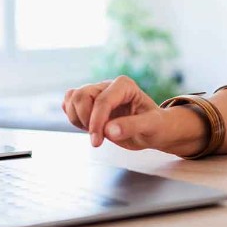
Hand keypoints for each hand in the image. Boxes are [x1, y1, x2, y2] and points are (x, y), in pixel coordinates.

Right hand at [62, 75, 194, 152]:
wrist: (153, 130)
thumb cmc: (156, 126)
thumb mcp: (151, 127)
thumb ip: (131, 126)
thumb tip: (109, 131)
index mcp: (124, 85)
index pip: (102, 100)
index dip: (96, 121)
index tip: (97, 141)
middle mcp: (108, 86)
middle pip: (80, 96)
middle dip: (85, 120)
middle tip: (98, 138)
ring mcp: (97, 93)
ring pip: (72, 98)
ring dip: (78, 118)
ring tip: (96, 133)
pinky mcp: (90, 103)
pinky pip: (70, 104)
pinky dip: (73, 117)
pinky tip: (89, 128)